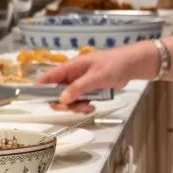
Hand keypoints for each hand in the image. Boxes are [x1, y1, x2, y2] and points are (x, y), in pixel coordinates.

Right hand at [36, 41, 158, 103]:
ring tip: (88, 107)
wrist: (132, 65)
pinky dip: (83, 106)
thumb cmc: (115, 65)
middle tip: (73, 107)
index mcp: (70, 68)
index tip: (41, 100)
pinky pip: (80, 101)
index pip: (48, 78)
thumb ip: (78, 88)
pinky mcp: (89, 90)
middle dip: (63, 103)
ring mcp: (80, 83)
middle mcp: (72, 76)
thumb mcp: (96, 77)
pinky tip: (92, 106)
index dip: (40, 89)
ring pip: (69, 99)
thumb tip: (62, 99)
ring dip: (76, 106)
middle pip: (56, 93)